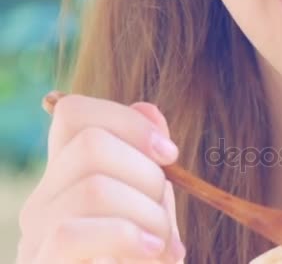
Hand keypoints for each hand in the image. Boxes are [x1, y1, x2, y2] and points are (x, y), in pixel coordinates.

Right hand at [16, 94, 185, 262]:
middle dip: (149, 176)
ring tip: (161, 248)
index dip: (127, 121)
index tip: (169, 153)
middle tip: (164, 219)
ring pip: (94, 185)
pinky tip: (152, 255)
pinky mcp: (43, 262)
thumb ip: (148, 164)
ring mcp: (37, 235)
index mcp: (71, 180)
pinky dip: (127, 237)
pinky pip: (73, 232)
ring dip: (149, 215)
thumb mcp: (154, 209)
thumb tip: (149, 108)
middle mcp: (45, 200)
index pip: (75, 114)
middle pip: (92, 144)